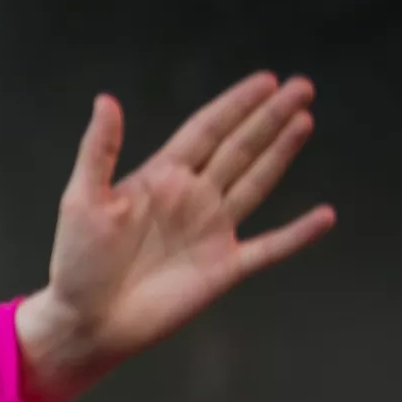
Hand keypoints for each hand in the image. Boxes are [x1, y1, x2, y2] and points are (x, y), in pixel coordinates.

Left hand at [16, 73, 335, 401]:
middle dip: (270, 117)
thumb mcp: (81, 200)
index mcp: (161, 178)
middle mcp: (192, 198)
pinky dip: (297, 234)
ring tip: (305, 120)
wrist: (85, 321)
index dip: (235, 105)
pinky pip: (269, 248)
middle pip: (239, 148)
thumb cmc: (77, 263)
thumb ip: (98, 151)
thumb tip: (106, 99)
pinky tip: (324, 216)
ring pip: (256, 183)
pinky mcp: (223, 268)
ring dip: (281, 153)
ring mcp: (211, 231)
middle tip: (301, 86)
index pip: (206, 130)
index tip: (266, 80)